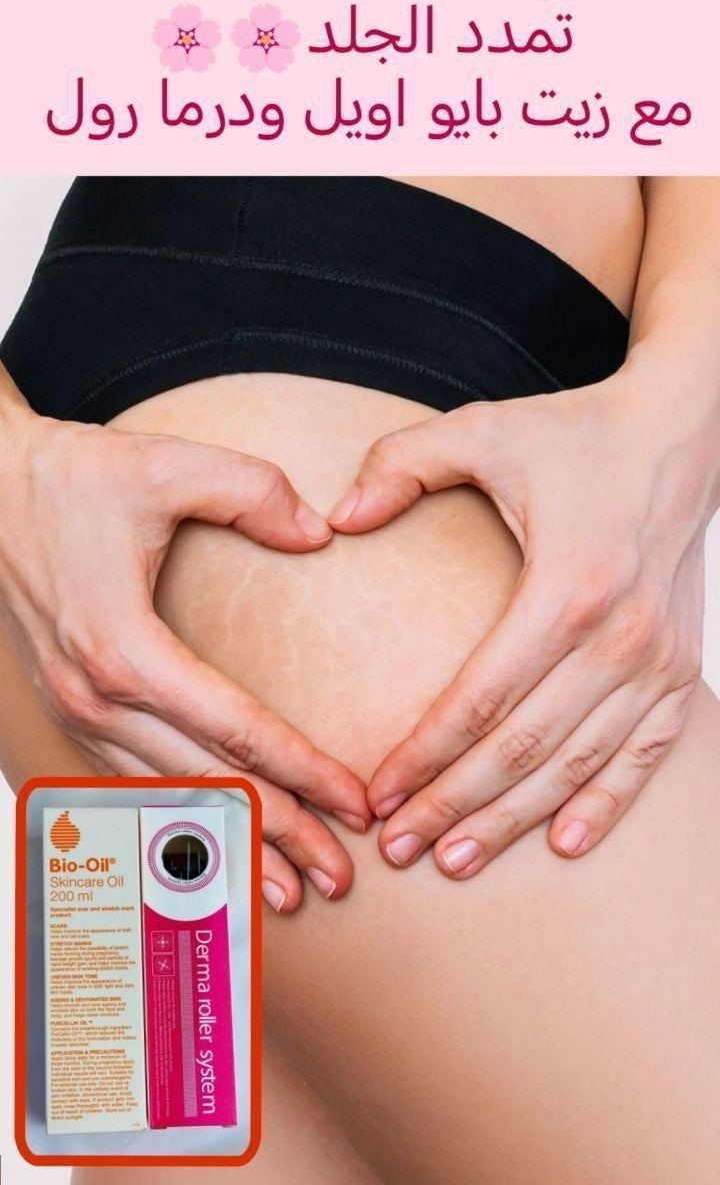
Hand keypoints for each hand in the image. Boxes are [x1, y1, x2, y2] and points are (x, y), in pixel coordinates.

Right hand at [0, 398, 369, 905]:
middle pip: (206, 783)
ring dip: (227, 843)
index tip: (354, 807)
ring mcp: (75, 709)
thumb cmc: (74, 477)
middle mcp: (97, 697)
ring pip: (164, 798)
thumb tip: (319, 535)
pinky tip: (207, 842)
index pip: (236, 732)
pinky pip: (128, 783)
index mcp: (126, 651)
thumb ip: (255, 492)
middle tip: (338, 877)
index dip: (303, 773)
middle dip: (279, 834)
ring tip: (283, 888)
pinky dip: (176, 819)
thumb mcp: (169, 464)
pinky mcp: (69, 706)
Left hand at [329, 364, 717, 876]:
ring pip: (576, 766)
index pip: (481, 698)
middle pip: (523, 749)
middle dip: (455, 806)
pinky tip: (563, 843)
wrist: (679, 434)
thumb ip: (401, 464)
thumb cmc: (575, 435)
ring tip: (456, 860)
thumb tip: (336, 518)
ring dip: (515, 820)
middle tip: (402, 850)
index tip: (379, 795)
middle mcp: (617, 636)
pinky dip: (606, 803)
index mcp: (565, 586)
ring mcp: (656, 660)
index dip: (425, 754)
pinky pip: (643, 754)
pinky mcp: (679, 668)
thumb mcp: (482, 429)